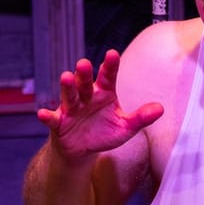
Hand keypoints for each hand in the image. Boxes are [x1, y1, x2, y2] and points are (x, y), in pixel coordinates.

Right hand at [36, 49, 162, 164]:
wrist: (83, 150)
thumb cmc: (104, 133)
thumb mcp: (125, 127)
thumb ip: (141, 118)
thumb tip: (160, 109)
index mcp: (103, 93)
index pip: (107, 77)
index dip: (109, 66)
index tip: (112, 54)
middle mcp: (86, 97)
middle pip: (85, 82)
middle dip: (84, 73)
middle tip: (84, 63)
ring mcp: (71, 108)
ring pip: (69, 95)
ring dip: (67, 87)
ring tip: (66, 77)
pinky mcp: (59, 123)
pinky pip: (53, 118)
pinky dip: (47, 116)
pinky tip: (42, 114)